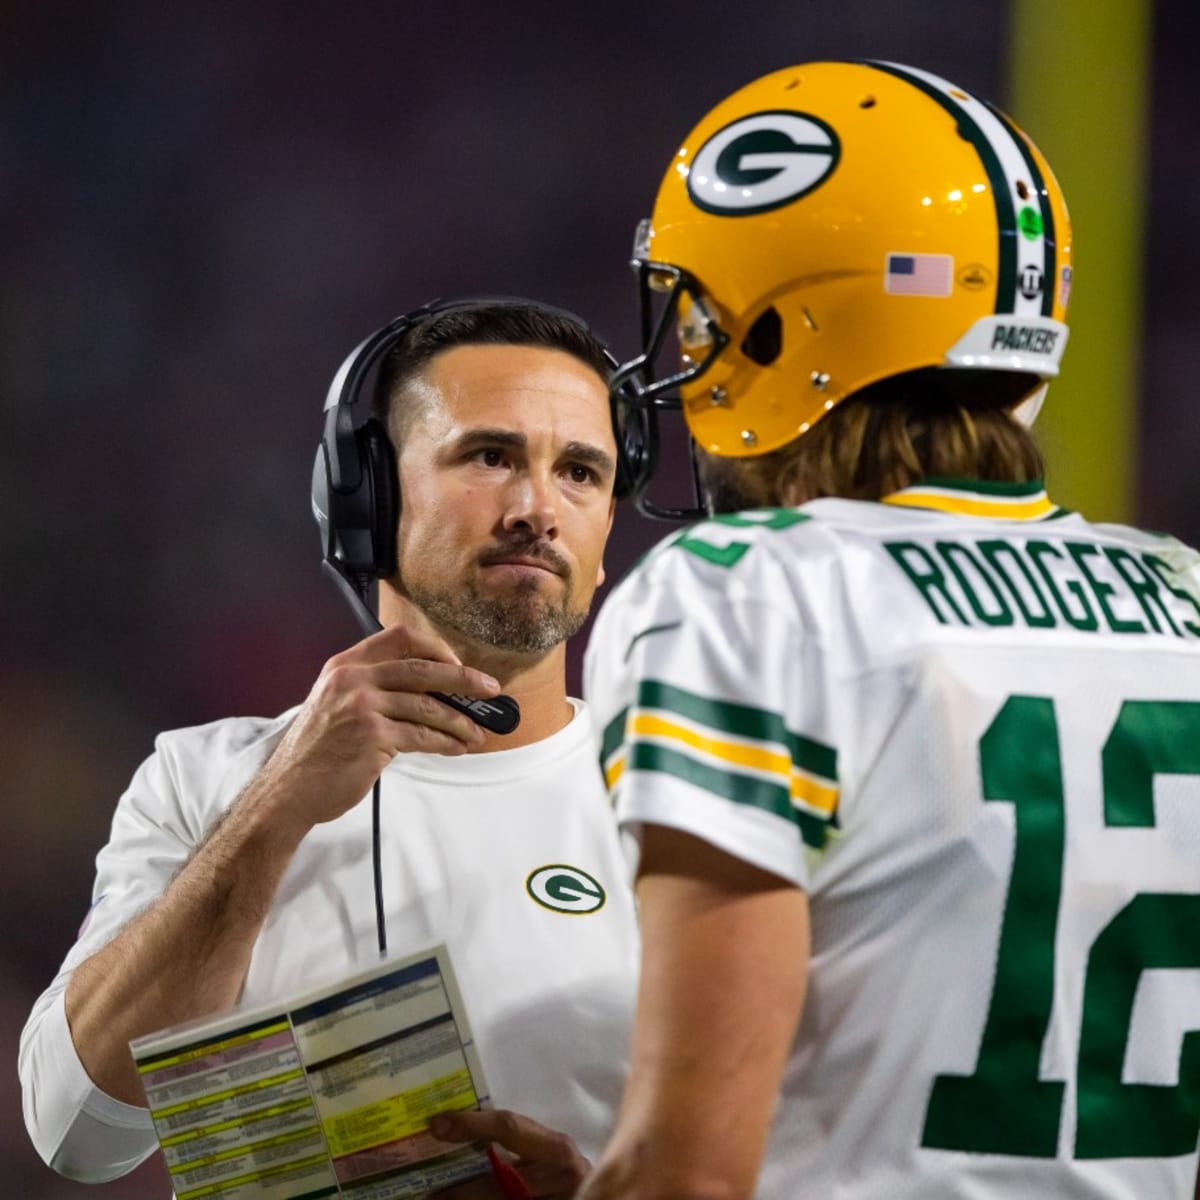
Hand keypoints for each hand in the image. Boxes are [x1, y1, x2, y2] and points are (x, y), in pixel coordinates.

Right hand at [255, 622, 500, 832]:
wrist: (289, 789)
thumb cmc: (316, 751)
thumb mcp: (335, 703)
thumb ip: (372, 688)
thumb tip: (430, 691)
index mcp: (345, 665)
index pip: (400, 637)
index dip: (436, 647)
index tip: (457, 663)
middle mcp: (353, 678)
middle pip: (423, 669)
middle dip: (464, 680)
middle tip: (490, 690)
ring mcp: (362, 706)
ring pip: (428, 706)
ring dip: (459, 720)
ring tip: (477, 732)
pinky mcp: (372, 736)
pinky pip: (422, 735)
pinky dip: (446, 742)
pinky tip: (458, 747)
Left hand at [428, 1109, 590, 1199]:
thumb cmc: (563, 1175)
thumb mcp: (545, 1156)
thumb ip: (516, 1147)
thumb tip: (462, 1139)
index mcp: (555, 1148)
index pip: (509, 1128)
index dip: (471, 1124)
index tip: (437, 1125)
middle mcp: (559, 1173)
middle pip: (497, 1183)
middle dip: (460, 1190)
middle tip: (429, 1192)